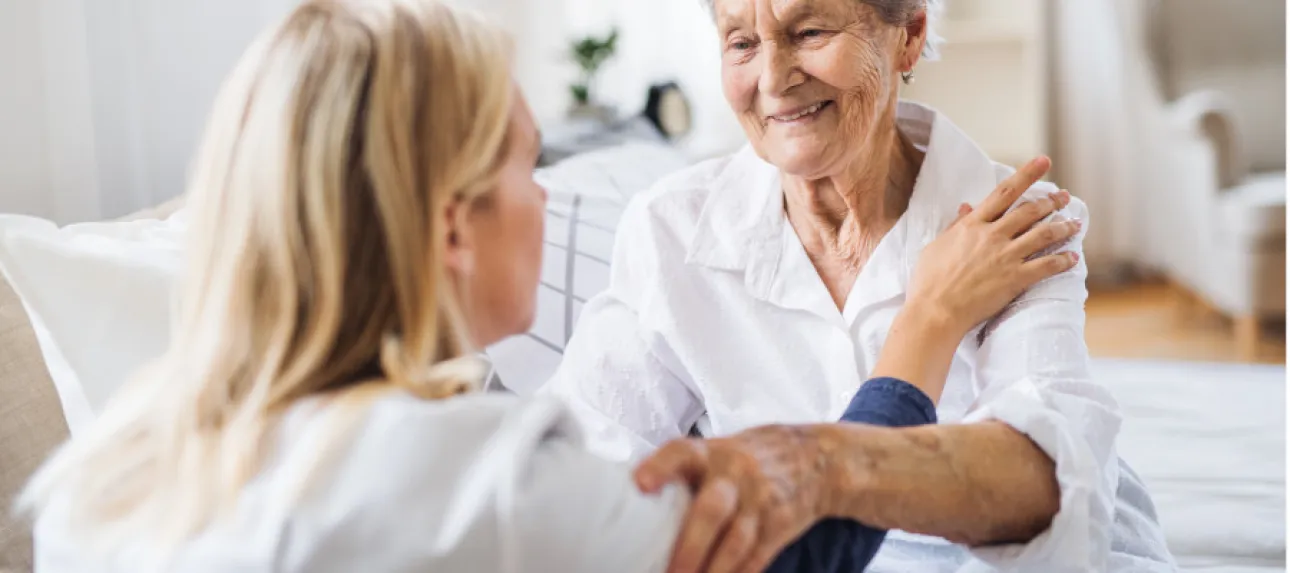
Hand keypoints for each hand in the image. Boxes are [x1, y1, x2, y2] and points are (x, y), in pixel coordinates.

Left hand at [633, 425, 829, 572]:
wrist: (817, 459)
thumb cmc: (747, 458)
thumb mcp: (718, 450)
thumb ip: (685, 472)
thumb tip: (634, 499)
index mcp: (711, 453)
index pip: (681, 453)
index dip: (660, 467)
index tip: (640, 484)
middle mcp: (735, 474)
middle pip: (711, 510)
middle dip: (689, 548)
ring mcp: (760, 501)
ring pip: (735, 543)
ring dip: (712, 572)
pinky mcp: (779, 526)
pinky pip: (756, 559)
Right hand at [871, 156, 1080, 399]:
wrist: (935, 310)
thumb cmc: (929, 281)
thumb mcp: (937, 246)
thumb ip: (956, 225)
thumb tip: (966, 207)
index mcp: (972, 225)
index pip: (1004, 192)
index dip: (1026, 174)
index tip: (1044, 161)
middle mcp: (992, 236)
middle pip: (1030, 211)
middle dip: (1051, 201)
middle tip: (1065, 197)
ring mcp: (1006, 257)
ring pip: (1043, 234)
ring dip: (1062, 227)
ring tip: (1075, 224)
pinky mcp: (1015, 279)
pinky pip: (1046, 265)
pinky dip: (1063, 260)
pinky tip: (1073, 257)